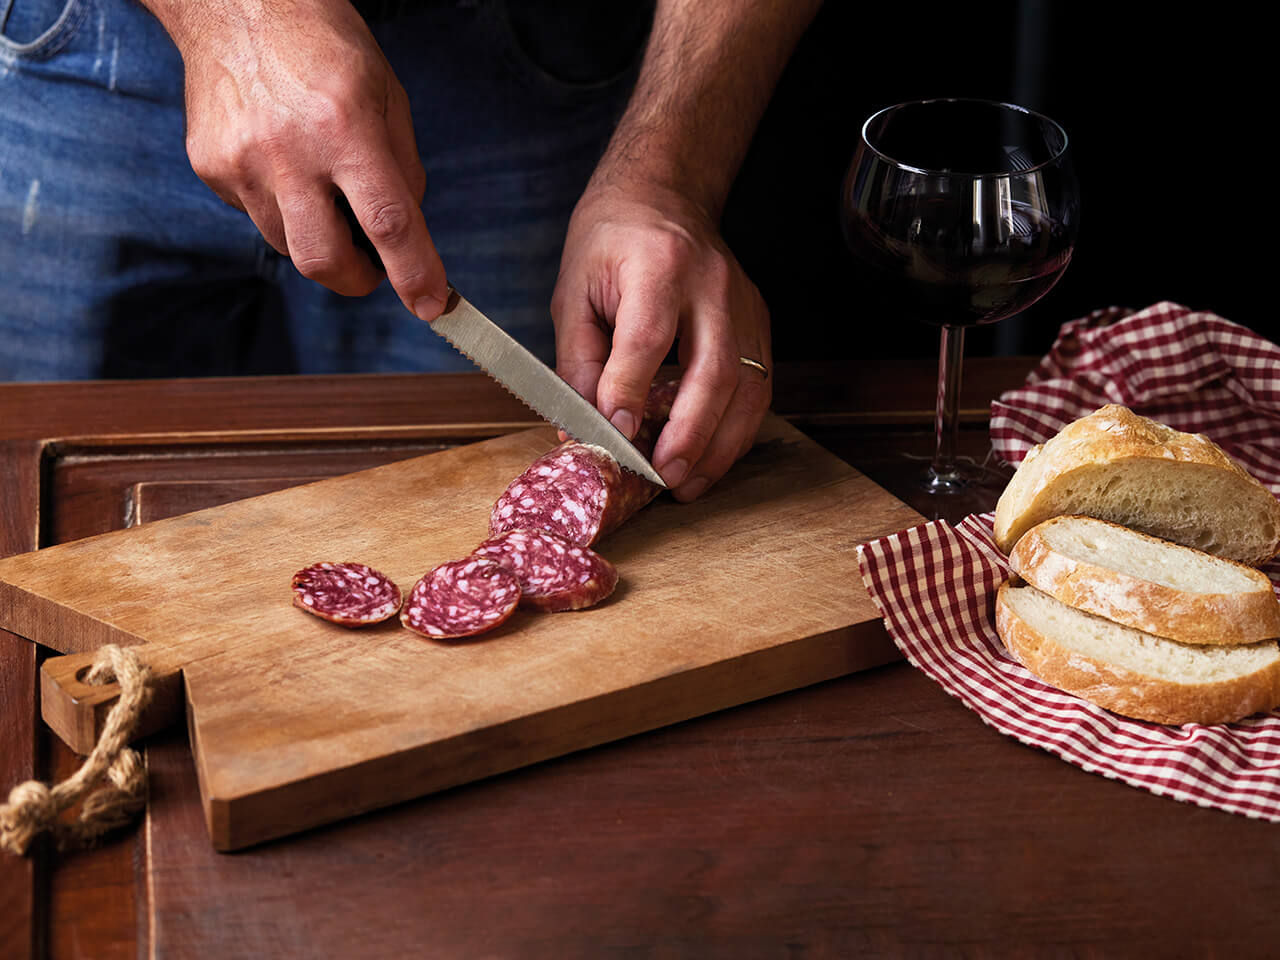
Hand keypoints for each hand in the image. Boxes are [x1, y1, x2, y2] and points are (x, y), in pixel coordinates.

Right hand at [172, 0, 447, 318]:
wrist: (232, 0)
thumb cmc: (321, 42)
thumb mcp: (386, 93)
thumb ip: (403, 167)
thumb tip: (408, 233)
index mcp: (344, 127)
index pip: (388, 221)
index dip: (414, 272)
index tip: (432, 305)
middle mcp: (288, 151)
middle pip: (325, 260)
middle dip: (356, 277)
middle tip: (372, 264)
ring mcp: (241, 162)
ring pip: (289, 244)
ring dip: (318, 236)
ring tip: (321, 185)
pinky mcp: (211, 167)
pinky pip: (257, 216)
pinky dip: (282, 207)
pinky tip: (283, 161)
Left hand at [552, 181, 771, 500]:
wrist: (663, 192)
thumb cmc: (611, 240)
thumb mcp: (574, 291)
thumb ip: (577, 361)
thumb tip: (583, 429)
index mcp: (658, 265)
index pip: (648, 339)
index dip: (631, 393)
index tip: (615, 437)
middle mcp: (711, 284)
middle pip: (715, 370)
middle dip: (690, 434)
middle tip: (663, 476)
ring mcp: (744, 303)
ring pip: (749, 386)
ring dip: (721, 445)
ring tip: (689, 483)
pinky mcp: (759, 321)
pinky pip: (759, 386)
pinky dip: (737, 430)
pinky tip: (712, 456)